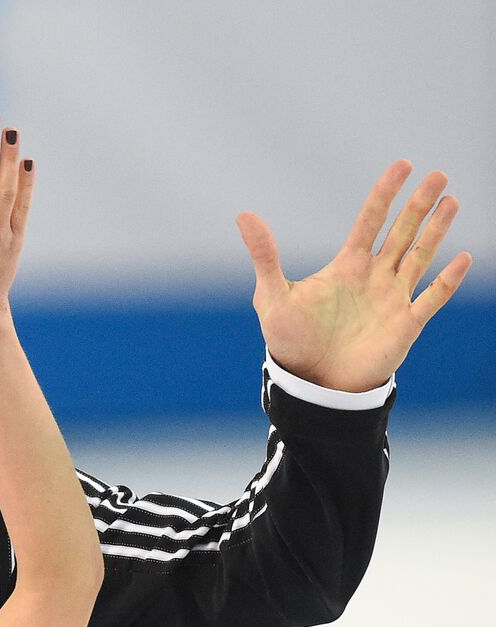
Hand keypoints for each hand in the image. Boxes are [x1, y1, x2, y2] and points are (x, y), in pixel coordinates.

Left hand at [236, 160, 472, 391]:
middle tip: (439, 174)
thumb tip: (243, 215)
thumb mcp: (272, 296)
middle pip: (402, 232)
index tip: (402, 165)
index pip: (370, 220)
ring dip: (437, 230)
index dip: (385, 193)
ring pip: (421, 256)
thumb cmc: (290, 341)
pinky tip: (462, 258)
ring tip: (451, 200)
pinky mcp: (405, 325)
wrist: (310, 383)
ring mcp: (392, 299)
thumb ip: (265, 255)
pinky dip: (447, 280)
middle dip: (419, 204)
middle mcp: (374, 277)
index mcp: (346, 266)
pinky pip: (432, 298)